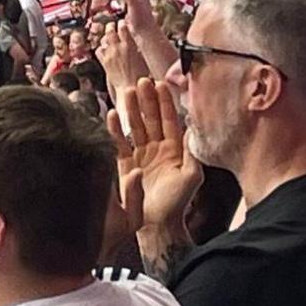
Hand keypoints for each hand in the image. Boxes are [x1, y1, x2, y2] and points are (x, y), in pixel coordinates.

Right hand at [110, 78, 200, 231]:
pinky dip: (115, 129)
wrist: (157, 224)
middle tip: (141, 80)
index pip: (169, 120)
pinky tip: (111, 114)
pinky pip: (120, 143)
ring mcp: (141, 155)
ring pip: (135, 127)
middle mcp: (157, 149)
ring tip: (127, 91)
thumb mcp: (191, 176)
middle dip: (147, 100)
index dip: (165, 103)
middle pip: (151, 119)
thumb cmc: (177, 203)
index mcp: (174, 150)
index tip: (160, 84)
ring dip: (131, 109)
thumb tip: (193, 129)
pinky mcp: (126, 164)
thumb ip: (192, 153)